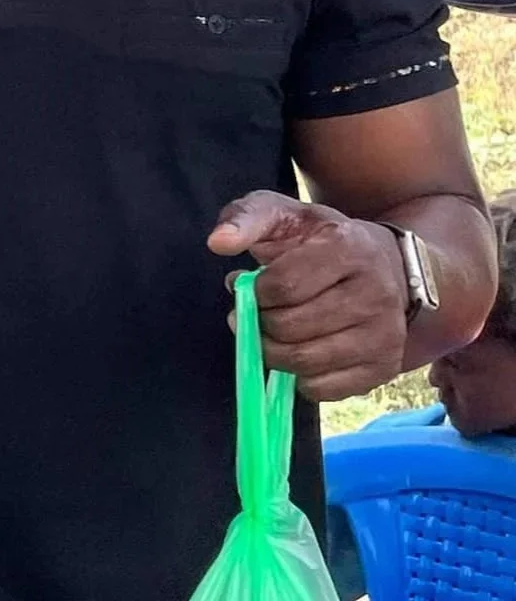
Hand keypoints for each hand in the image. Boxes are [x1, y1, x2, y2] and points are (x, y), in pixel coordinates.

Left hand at [208, 189, 409, 401]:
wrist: (387, 264)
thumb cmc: (322, 239)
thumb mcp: (283, 214)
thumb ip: (245, 219)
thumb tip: (217, 242)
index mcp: (348, 247)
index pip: (285, 285)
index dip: (257, 293)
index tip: (252, 289)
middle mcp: (375, 292)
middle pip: (292, 328)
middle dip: (260, 325)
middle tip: (253, 316)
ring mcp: (385, 334)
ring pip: (306, 363)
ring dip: (273, 353)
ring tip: (271, 333)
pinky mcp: (386, 368)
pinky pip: (323, 389)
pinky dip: (299, 377)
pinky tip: (300, 350)